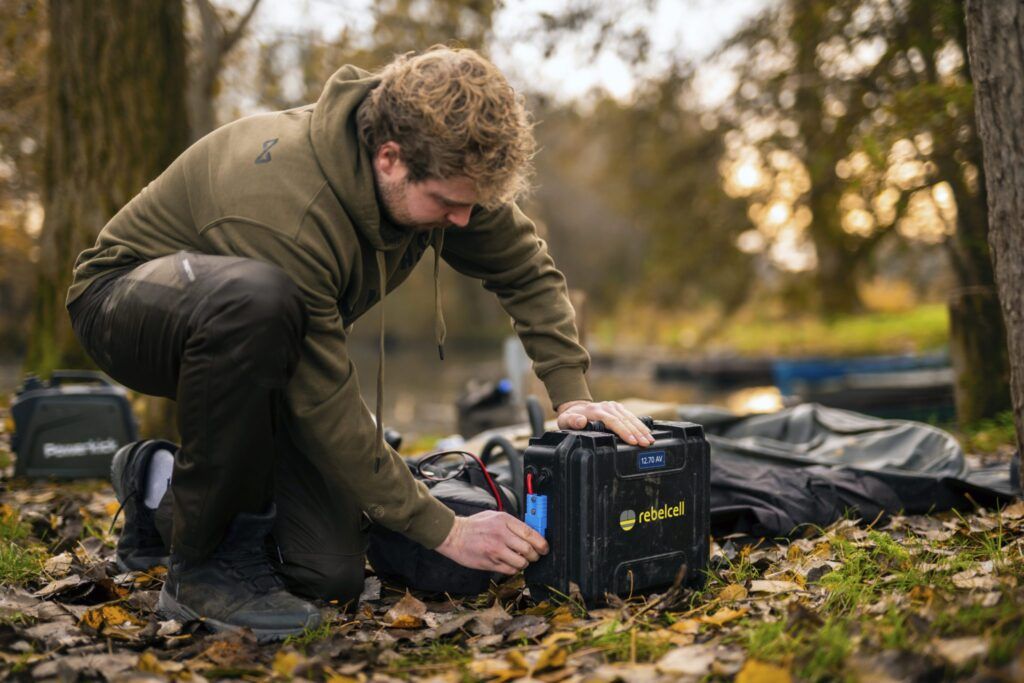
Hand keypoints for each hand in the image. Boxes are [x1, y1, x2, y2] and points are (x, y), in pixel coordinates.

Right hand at [434, 511, 548, 573]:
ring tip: (521, 559)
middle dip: (535, 555)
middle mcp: (501, 535)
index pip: (531, 534)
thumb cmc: (474, 525)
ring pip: (521, 562)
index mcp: (504, 520)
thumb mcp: (494, 516)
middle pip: (529, 550)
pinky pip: (510, 570)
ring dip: (524, 563)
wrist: (453, 535)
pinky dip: (514, 569)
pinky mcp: (490, 563)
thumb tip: (531, 533)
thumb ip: (512, 523)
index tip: (544, 548)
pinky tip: (510, 564)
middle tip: (534, 555)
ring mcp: (495, 550)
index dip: (542, 543)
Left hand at [556, 400, 654, 445]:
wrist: (575, 407)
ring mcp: (613, 406)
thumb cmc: (571, 417)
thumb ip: (572, 421)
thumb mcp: (565, 420)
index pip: (613, 422)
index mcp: (596, 411)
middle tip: (646, 444)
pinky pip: (631, 416)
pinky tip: (648, 432)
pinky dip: (640, 425)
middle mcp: (607, 407)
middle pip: (625, 420)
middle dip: (637, 433)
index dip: (624, 432)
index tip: (632, 441)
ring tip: (650, 440)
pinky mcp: (618, 408)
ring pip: (630, 418)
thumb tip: (581, 421)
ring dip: (641, 429)